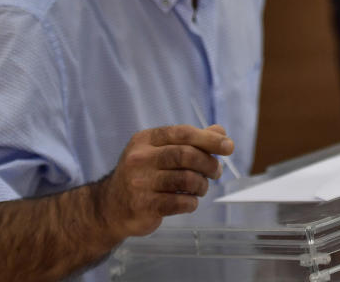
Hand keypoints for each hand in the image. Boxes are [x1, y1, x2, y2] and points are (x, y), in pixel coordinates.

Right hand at [95, 124, 232, 239]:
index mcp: (145, 140)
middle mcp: (140, 158)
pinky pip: (180, 203)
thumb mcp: (161, 151)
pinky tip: (189, 202)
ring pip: (186, 180)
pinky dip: (192, 203)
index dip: (209, 139)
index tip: (229, 146)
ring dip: (202, 185)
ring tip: (201, 188)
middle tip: (216, 171)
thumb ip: (191, 141)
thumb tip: (220, 131)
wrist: (110, 208)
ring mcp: (139, 183)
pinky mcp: (143, 206)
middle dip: (208, 163)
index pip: (182, 133)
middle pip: (186, 155)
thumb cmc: (143, 175)